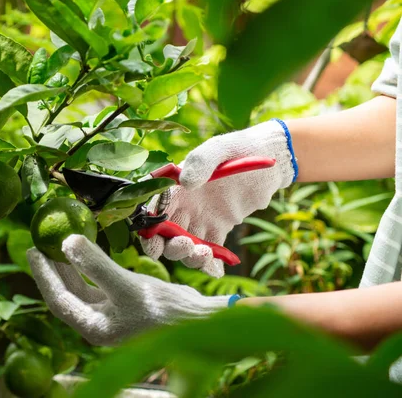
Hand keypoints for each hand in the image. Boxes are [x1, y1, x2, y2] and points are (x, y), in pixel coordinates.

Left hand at [27, 234, 230, 345]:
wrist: (201, 321)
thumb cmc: (165, 310)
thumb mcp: (127, 286)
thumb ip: (96, 266)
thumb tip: (66, 243)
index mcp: (95, 327)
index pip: (59, 299)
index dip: (43, 275)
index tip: (33, 250)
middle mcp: (100, 323)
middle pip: (67, 294)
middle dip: (52, 270)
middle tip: (39, 245)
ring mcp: (113, 314)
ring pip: (82, 289)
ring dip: (70, 268)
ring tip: (58, 245)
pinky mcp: (125, 303)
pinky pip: (98, 284)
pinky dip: (90, 268)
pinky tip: (88, 252)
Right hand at [141, 120, 295, 276]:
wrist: (268, 158)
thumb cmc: (238, 148)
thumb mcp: (219, 149)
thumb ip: (201, 162)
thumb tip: (185, 182)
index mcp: (176, 187)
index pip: (154, 211)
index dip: (149, 230)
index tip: (154, 244)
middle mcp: (184, 206)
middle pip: (166, 235)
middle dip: (171, 247)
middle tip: (188, 245)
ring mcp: (201, 219)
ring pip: (186, 246)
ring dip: (190, 257)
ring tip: (205, 254)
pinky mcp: (219, 229)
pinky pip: (210, 251)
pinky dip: (211, 264)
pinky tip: (217, 270)